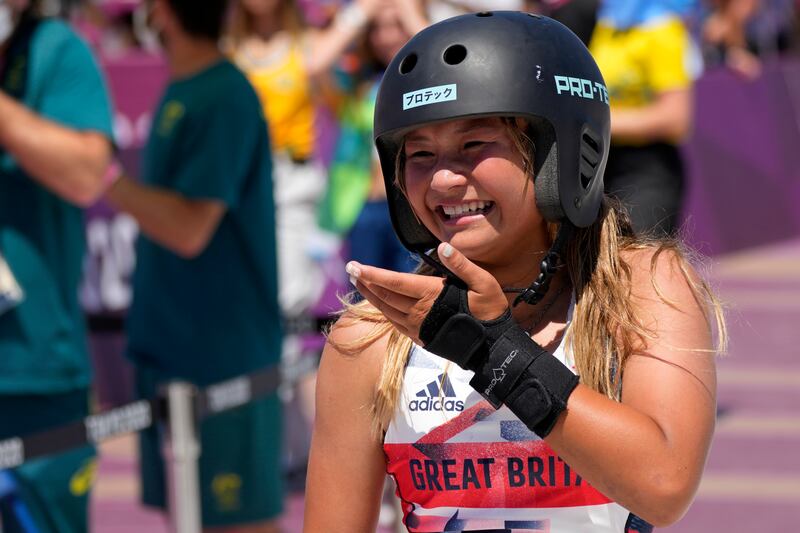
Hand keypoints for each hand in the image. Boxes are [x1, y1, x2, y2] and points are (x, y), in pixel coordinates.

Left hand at [346, 242, 507, 343]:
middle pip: (385, 295)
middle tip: (350, 269)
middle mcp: (419, 312)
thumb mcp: (484, 283)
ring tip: (358, 282)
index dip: (372, 274)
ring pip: (386, 309)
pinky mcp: (419, 337)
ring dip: (370, 295)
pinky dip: (382, 310)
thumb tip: (443, 248)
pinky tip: (378, 302)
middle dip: (365, 281)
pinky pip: (394, 322)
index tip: (354, 266)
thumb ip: (462, 265)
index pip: (394, 282)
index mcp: (431, 295)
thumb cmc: (490, 312)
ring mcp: (417, 327)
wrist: (492, 348)